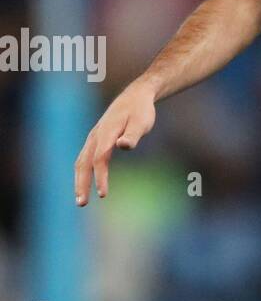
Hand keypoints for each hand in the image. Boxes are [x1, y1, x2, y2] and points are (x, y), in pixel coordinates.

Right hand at [74, 77, 156, 204]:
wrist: (135, 97)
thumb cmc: (141, 111)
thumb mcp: (142, 122)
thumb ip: (133, 135)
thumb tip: (122, 146)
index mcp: (106, 132)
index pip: (100, 159)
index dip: (100, 177)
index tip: (103, 195)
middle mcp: (95, 136)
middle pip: (84, 163)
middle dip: (81, 183)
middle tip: (82, 204)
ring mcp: (93, 137)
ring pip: (81, 161)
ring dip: (79, 181)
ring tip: (81, 200)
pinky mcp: (94, 140)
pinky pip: (84, 159)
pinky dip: (82, 173)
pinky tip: (85, 185)